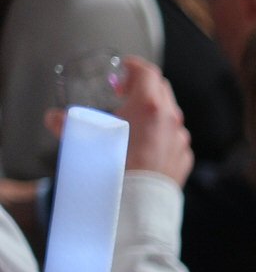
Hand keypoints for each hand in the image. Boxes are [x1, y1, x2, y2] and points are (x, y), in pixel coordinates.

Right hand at [43, 57, 191, 185]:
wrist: (136, 205)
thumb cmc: (112, 168)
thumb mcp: (83, 140)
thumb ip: (67, 124)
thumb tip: (54, 119)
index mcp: (150, 106)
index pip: (148, 73)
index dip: (134, 67)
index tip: (123, 68)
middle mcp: (171, 120)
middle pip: (161, 91)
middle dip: (142, 87)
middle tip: (122, 93)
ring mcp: (180, 140)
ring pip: (169, 116)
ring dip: (152, 112)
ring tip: (131, 121)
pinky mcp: (184, 158)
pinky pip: (174, 139)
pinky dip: (161, 134)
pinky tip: (145, 145)